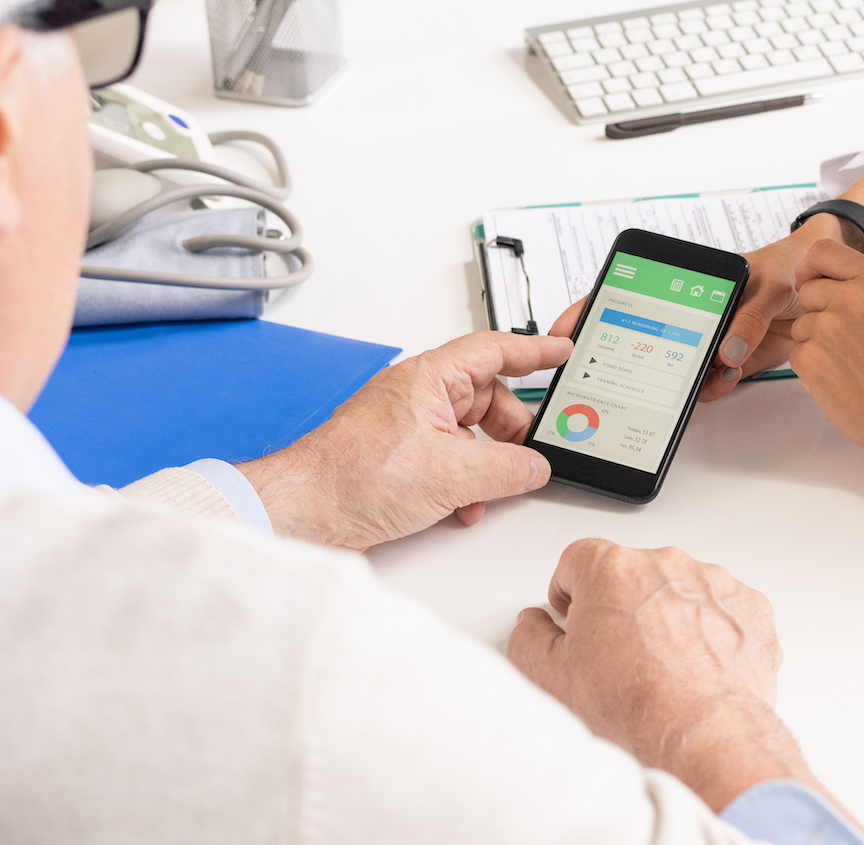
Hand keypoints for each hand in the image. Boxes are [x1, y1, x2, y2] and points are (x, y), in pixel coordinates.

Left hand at [237, 331, 571, 549]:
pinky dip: (462, 482)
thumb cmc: (350, 477)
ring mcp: (406, 428)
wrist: (301, 513)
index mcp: (428, 379)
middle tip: (533, 451)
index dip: (534, 350)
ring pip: (468, 434)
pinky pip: (447, 460)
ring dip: (487, 463)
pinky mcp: (397, 460)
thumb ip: (507, 468)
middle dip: (513, 429)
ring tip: (493, 487)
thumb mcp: (450, 473)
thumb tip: (535, 467)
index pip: (494, 350)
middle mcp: (417, 397)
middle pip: (486, 398)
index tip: (562, 351)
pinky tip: (462, 506)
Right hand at [507, 540, 821, 812]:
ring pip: (680, 589)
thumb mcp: (550, 679)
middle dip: (621, 605)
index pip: (578, 559)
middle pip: (632, 572)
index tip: (573, 614)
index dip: (570, 590)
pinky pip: (722, 609)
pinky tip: (699, 670)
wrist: (704, 739)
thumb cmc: (635, 711)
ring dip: (669, 616)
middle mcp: (667, 564)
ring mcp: (714, 583)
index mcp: (613, 570)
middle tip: (617, 657)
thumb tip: (534, 625)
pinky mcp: (750, 607)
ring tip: (663, 671)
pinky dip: (712, 632)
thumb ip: (530, 637)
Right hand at [547, 214, 860, 403]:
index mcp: (686, 283)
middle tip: (616, 378)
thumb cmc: (794, 264)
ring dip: (679, 381)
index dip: (589, 312)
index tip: (565, 332)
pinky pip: (710, 382)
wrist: (832, 281)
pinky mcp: (734, 361)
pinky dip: (711, 390)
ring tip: (696, 384)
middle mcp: (689, 312)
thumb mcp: (774, 280)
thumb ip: (752, 314)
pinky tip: (722, 385)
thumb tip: (728, 349)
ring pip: (675, 367)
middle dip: (628, 360)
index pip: (626, 292)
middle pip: (642, 337)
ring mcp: (709, 338)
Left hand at [791, 239, 863, 503]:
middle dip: (820, 312)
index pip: (822, 252)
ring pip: (802, 326)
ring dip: (817, 343)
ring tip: (852, 365)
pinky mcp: (810, 360)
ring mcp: (826, 328)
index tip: (816, 282)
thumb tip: (842, 285)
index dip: (814, 269)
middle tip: (846, 340)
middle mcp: (849, 297)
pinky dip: (813, 367)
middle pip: (808, 291)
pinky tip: (843, 380)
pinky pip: (798, 353)